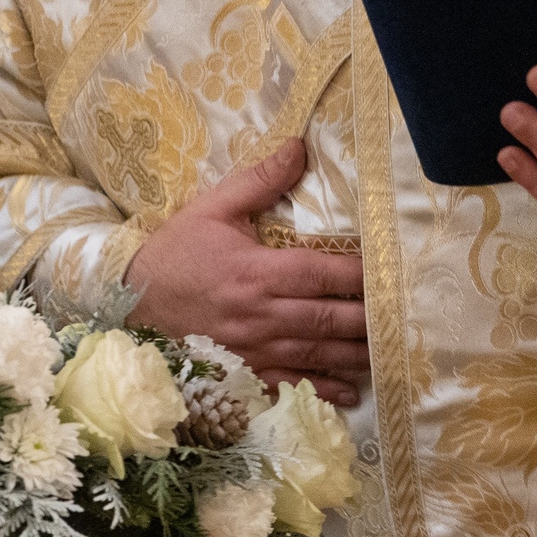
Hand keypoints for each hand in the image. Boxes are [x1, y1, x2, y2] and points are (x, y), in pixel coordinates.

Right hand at [124, 138, 369, 404]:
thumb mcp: (213, 208)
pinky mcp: (245, 371)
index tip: (390, 270)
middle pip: (330, 318)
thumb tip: (299, 145)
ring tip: (390, 348)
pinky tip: (351, 390)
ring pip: (319, 354)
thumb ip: (260, 179)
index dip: (361, 274)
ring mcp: (255, 348)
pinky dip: (324, 389)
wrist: (131, 302)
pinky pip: (292, 383)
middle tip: (404, 313)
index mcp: (257, 271)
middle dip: (370, 317)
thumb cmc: (176, 252)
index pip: (322, 274)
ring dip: (358, 353)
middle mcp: (262, 314)